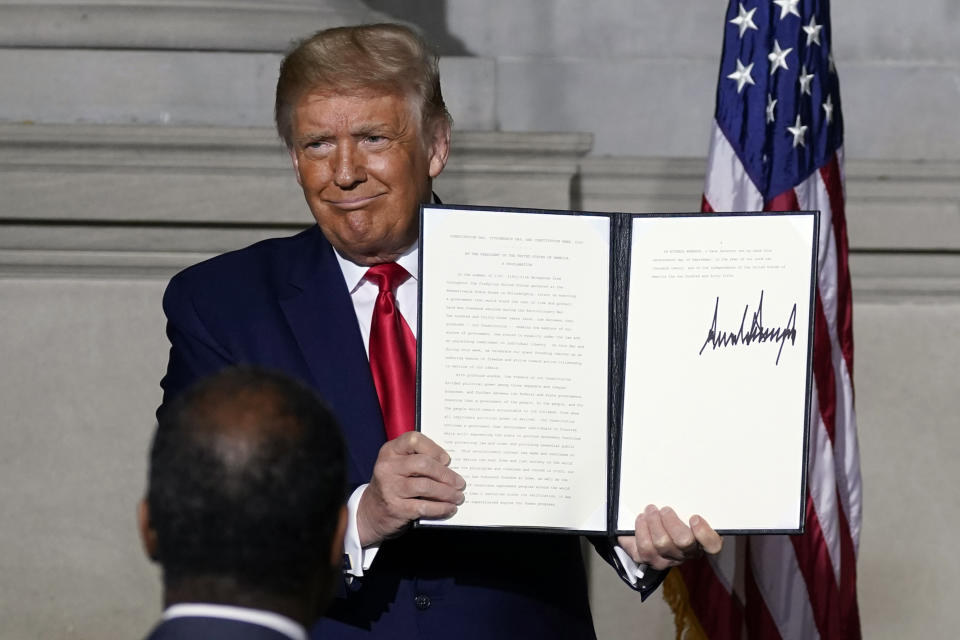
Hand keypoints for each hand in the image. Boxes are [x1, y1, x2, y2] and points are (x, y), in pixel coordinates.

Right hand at [356, 432, 464, 546]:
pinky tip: (449, 508)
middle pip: (423, 464)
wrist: (371, 512)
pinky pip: (424, 506)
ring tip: (458, 496)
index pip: (413, 439)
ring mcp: (390, 488)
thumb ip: (417, 460)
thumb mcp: (398, 466)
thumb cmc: (393, 484)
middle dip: (446, 474)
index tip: (446, 459)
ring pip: (426, 486)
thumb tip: (450, 466)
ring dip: (447, 493)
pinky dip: (441, 508)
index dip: (433, 448)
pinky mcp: (396, 508)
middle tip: (460, 483)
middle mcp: (387, 467)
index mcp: (390, 451)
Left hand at [617, 504, 722, 570]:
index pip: (712, 545)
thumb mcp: (685, 507)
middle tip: (665, 509)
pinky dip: (641, 530)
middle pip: (683, 542)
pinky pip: (643, 549)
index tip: (694, 517)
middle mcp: (686, 553)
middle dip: (671, 522)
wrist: (650, 527)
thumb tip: (689, 483)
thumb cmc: (674, 515)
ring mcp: (668, 559)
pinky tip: (641, 520)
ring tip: (650, 510)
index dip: (704, 533)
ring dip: (654, 523)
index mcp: (701, 540)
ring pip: (661, 544)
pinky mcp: (649, 560)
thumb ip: (689, 502)